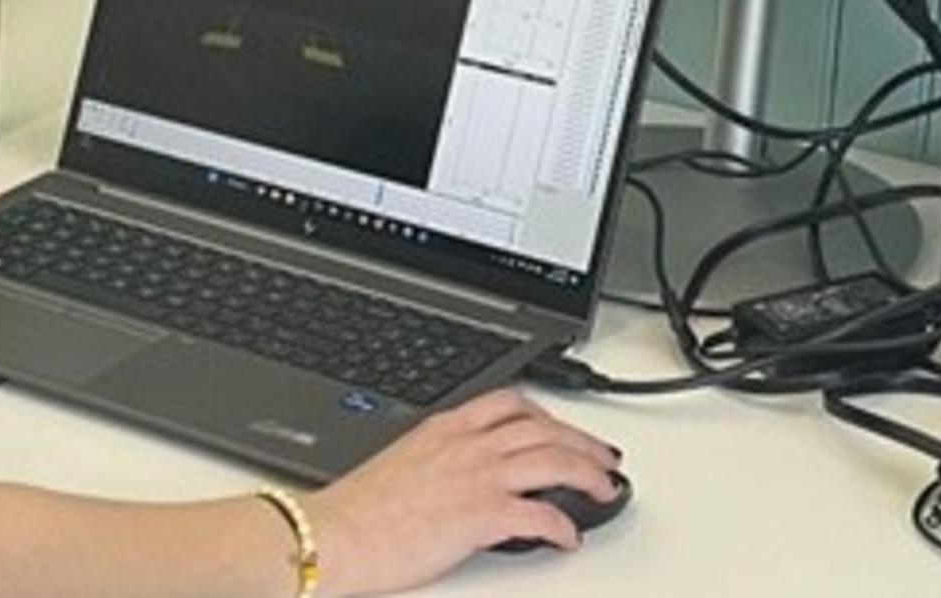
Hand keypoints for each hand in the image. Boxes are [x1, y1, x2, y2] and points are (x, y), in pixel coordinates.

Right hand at [306, 388, 622, 594]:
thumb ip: (436, 457)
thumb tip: (455, 474)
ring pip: (554, 460)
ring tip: (604, 489)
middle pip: (545, 428)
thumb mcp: (401, 462)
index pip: (510, 403)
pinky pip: (540, 515)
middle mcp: (468, 445)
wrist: (336, 532)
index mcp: (446, 427)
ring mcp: (478, 477)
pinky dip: (564, 526)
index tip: (561, 427)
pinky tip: (569, 536)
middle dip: (584, 441)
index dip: (547, 414)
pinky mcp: (483, 515)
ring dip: (588, 474)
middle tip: (604, 457)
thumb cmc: (357, 508)